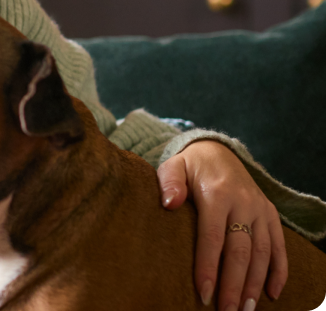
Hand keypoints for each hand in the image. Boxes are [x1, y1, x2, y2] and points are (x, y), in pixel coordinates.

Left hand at [157, 140, 286, 310]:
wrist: (217, 152)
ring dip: (255, 283)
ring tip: (245, 308)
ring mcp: (260, 210)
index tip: (204, 293)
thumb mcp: (173, 167)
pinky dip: (279, 270)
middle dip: (233, 284)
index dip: (208, 267)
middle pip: (240, 251)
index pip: (212, 237)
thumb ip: (169, 183)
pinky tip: (272, 293)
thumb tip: (169, 203)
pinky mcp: (271, 215)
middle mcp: (243, 203)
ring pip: (261, 252)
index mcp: (217, 194)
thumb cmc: (189, 167)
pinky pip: (279, 245)